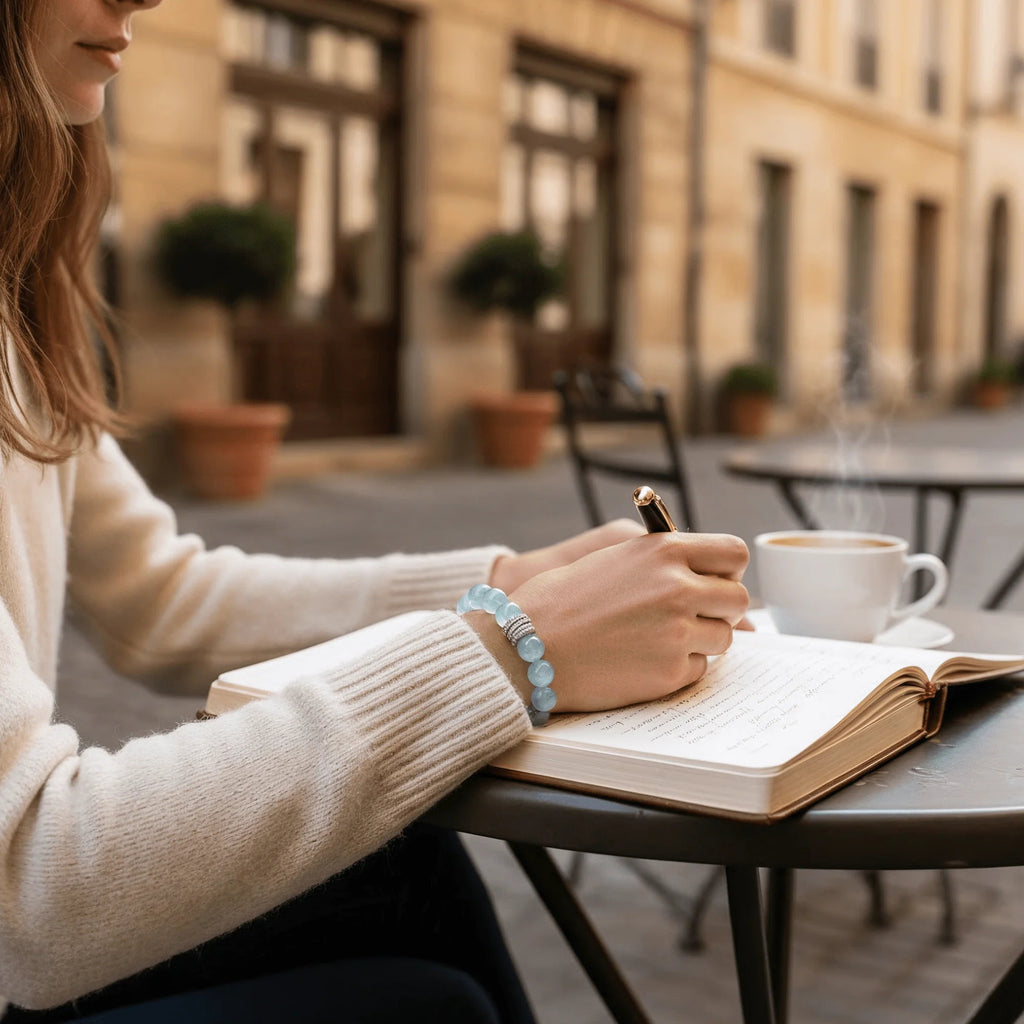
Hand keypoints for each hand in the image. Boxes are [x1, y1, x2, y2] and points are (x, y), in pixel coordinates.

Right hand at [474, 532, 749, 712]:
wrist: (524, 645)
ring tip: (654, 640)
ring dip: (700, 640)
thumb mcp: (613, 559)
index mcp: (664, 550)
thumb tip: (709, 582)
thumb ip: (662, 562)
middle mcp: (679, 587)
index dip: (726, 570)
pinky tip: (641, 661)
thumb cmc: (559, 600)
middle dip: (719, 609)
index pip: (733, 553)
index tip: (713, 580)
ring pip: (723, 637)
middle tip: (689, 617)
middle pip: (737, 598)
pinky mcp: (671, 671)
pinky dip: (677, 668)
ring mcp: (678, 632)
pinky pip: (698, 668)